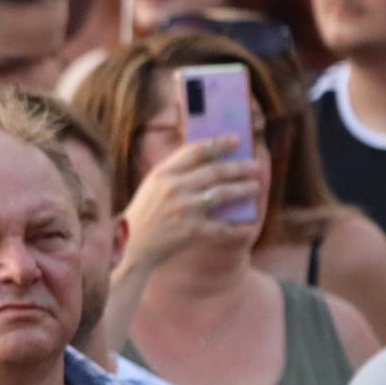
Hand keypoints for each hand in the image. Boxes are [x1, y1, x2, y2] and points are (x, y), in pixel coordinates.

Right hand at [117, 136, 262, 272]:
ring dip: (243, 189)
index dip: (219, 143)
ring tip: (255, 186)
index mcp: (163, 173)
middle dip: (239, 167)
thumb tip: (209, 160)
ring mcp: (183, 209)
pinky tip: (247, 225)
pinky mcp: (191, 231)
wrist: (130, 244)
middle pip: (214, 172)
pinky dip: (236, 227)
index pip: (195, 151)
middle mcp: (173, 188)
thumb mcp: (153, 185)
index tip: (236, 140)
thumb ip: (176, 172)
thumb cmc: (144, 212)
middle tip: (255, 166)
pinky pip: (221, 227)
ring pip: (222, 194)